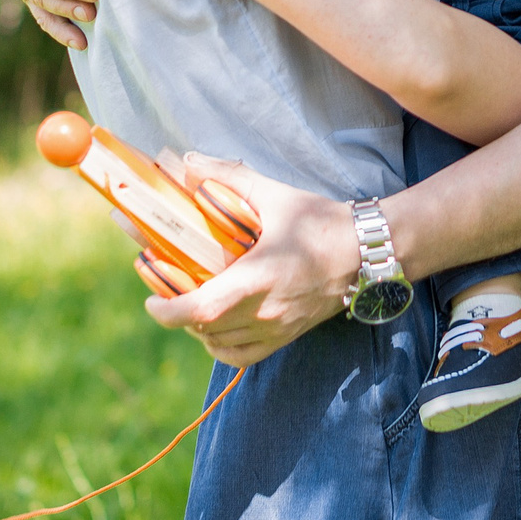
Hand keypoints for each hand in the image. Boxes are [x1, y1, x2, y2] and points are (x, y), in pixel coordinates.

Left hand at [145, 155, 356, 365]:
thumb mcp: (275, 195)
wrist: (368, 251)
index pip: (200, 309)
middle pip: (203, 328)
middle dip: (177, 313)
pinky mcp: (286, 336)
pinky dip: (221, 347)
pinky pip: (242, 357)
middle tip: (167, 289)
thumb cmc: (322, 222)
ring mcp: (277, 328)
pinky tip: (216, 327)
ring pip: (219, 345)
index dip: (168, 310)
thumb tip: (186, 162)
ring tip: (192, 304)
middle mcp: (265, 311)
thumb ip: (228, 178)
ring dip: (197, 330)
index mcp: (258, 278)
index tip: (152, 299)